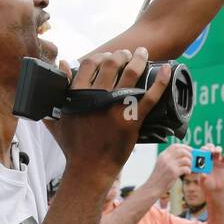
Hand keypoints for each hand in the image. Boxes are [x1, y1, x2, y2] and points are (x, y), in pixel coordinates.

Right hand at [45, 47, 171, 177]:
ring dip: (139, 59)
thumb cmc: (73, 146)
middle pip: (112, 63)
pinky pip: (150, 96)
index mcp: (78, 94)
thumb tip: (60, 64)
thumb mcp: (58, 117)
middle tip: (129, 54)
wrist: (90, 169)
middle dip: (122, 54)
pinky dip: (160, 81)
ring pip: (131, 73)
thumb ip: (56, 90)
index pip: (90, 63)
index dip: (100, 56)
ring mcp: (117, 107)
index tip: (108, 55)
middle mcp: (98, 97)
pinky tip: (166, 70)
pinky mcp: (133, 120)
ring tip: (143, 54)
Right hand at [150, 144, 191, 191]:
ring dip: (190, 164)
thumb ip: (170, 159)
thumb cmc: (159, 177)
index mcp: (163, 155)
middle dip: (189, 154)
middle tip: (192, 159)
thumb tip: (184, 156)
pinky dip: (188, 170)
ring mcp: (170, 165)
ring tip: (189, 168)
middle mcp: (166, 158)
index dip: (184, 147)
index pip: (175, 146)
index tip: (190, 149)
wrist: (153, 187)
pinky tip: (187, 173)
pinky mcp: (174, 173)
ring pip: (186, 160)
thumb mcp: (161, 164)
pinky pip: (186, 168)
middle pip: (182, 151)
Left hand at [198, 145, 223, 195]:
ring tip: (217, 152)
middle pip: (210, 148)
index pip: (202, 152)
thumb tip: (203, 174)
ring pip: (218, 150)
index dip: (203, 150)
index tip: (204, 151)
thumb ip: (202, 178)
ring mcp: (217, 161)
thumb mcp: (203, 183)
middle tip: (211, 151)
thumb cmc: (206, 186)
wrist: (215, 190)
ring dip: (218, 149)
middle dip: (210, 147)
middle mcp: (209, 159)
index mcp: (202, 161)